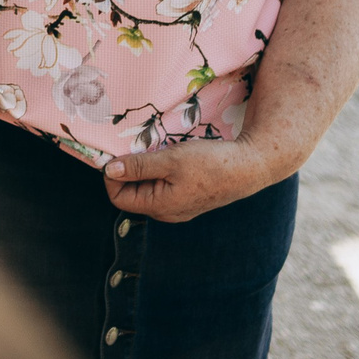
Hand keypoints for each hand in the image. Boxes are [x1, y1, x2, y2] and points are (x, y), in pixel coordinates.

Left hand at [101, 137, 285, 223]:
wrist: (249, 166)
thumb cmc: (210, 164)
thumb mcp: (170, 160)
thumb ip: (138, 166)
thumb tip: (109, 170)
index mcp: (159, 207)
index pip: (119, 198)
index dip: (112, 175)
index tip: (115, 152)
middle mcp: (167, 212)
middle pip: (132, 193)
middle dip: (128, 170)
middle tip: (134, 146)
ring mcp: (179, 206)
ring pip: (149, 188)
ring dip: (145, 168)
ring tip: (153, 148)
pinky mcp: (190, 197)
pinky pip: (164, 186)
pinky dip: (160, 170)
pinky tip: (168, 154)